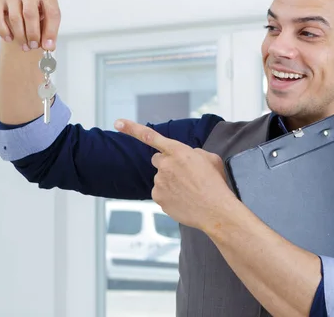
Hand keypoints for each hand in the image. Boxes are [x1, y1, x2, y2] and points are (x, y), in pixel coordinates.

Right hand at [0, 0, 60, 51]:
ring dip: (20, 36)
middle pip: (30, 14)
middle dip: (32, 34)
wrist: (25, 4)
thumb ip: (50, 32)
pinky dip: (3, 30)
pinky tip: (10, 39)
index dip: (50, 32)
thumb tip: (48, 46)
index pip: (51, 12)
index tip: (48, 46)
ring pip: (14, 17)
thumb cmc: (40, 11)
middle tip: (33, 46)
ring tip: (25, 46)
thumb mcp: (50, 20)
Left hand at [115, 119, 238, 230]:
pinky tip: (184, 199)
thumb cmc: (215, 184)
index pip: (150, 136)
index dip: (131, 128)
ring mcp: (159, 182)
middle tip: (184, 174)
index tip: (117, 123)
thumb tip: (187, 156)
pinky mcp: (158, 198)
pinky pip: (160, 193)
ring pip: (161, 178)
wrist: (215, 210)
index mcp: (178, 151)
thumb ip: (194, 152)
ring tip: (189, 190)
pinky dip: (170, 196)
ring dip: (171, 182)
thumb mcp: (211, 158)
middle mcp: (165, 165)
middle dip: (167, 164)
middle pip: (158, 160)